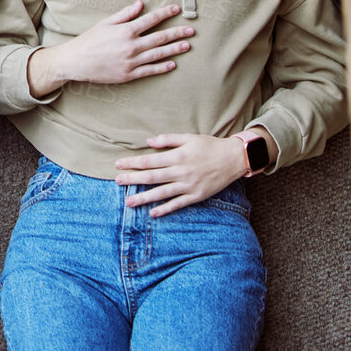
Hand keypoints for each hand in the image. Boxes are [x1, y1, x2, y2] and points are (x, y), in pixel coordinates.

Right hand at [35, 1, 192, 92]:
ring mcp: (132, 61)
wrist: (77, 61)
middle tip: (191, 30)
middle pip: (160, 37)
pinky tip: (173, 63)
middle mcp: (131, 45)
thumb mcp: (105, 23)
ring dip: (175, 49)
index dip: (165, 13)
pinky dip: (162, 67)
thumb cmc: (90, 40)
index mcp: (126, 31)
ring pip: (159, 54)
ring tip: (187, 45)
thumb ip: (124, 14)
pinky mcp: (129, 74)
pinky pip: (150, 70)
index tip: (177, 9)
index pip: (151, 20)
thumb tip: (140, 4)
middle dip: (177, 33)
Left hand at [114, 133, 248, 215]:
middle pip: (152, 177)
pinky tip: (153, 213)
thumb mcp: (189, 137)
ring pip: (162, 193)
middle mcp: (181, 172)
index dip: (132, 163)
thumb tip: (148, 142)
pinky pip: (178, 204)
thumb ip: (168, 139)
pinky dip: (166, 209)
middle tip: (116, 182)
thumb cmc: (210, 146)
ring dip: (144, 198)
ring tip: (129, 202)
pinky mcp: (197, 196)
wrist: (234, 159)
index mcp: (178, 156)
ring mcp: (189, 186)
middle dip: (133, 179)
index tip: (118, 164)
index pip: (149, 161)